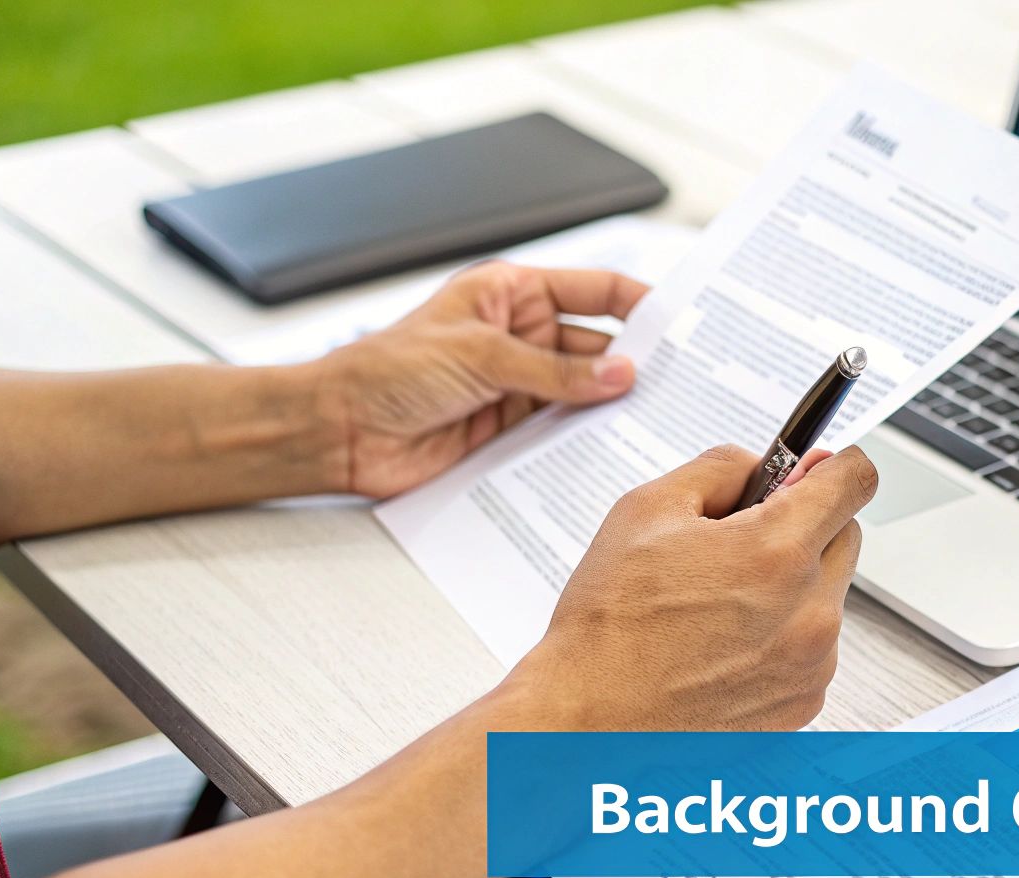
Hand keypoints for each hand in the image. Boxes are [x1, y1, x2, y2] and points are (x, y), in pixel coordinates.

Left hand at [316, 261, 648, 497]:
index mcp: (512, 294)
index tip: (678, 324)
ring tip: (653, 417)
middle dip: (633, 363)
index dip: (638, 303)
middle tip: (677, 383)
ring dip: (611, 405)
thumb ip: (555, 371)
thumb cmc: (388, 371)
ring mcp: (518, 383)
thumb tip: (621, 375)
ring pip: (584, 392)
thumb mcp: (481, 357)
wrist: (340, 431)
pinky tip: (611, 446)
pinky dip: (585, 438)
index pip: (594, 290)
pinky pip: (561, 430)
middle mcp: (520, 335)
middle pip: (597, 345)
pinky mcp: (510, 428)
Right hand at [509, 444, 879, 731]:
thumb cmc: (608, 625)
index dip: (831, 465)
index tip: (812, 471)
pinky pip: (812, 648)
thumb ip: (721, 469)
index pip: (854, 480)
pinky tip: (724, 644)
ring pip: (827, 596)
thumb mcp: (647, 509)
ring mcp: (812, 664)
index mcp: (776, 553)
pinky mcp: (804, 702)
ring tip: (718, 605)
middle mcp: (808, 612)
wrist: (590, 720)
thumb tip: (765, 465)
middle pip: (845, 537)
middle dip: (805, 527)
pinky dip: (782, 638)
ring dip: (792, 587)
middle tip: (742, 542)